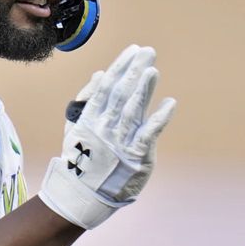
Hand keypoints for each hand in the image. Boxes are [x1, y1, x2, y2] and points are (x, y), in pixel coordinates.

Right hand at [39, 45, 175, 228]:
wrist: (83, 194)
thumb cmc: (81, 158)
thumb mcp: (75, 127)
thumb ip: (87, 100)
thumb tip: (100, 74)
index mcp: (89, 118)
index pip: (106, 86)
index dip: (120, 67)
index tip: (132, 51)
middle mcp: (104, 127)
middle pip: (121, 93)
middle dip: (134, 70)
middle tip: (147, 51)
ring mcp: (120, 142)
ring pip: (133, 110)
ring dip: (144, 88)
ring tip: (153, 69)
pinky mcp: (136, 157)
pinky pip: (149, 134)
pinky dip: (160, 118)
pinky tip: (169, 103)